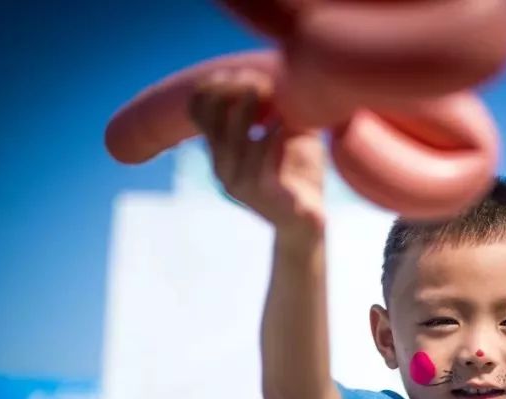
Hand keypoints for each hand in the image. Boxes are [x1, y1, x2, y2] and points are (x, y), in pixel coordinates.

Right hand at [190, 70, 324, 240]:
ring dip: (246, 110)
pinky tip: (283, 123)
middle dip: (231, 92)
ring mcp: (235, 181)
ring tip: (267, 91)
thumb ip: (278, 107)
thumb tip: (278, 71)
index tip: (246, 75)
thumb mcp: (287, 131)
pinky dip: (269, 137)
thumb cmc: (299, 173)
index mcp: (220, 148)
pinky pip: (256, 160)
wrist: (308, 220)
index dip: (216, 85)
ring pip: (229, 138)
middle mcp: (220, 164)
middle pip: (208, 117)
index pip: (197, 108)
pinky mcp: (256, 194)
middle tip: (260, 81)